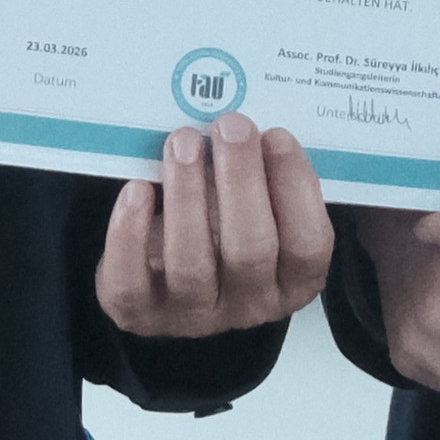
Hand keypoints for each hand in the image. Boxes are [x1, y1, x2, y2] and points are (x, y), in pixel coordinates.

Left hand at [96, 116, 336, 337]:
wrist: (170, 275)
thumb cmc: (225, 226)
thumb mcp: (260, 207)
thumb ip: (265, 177)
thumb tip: (248, 124)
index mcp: (293, 279)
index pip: (308, 244)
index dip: (296, 189)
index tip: (277, 135)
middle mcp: (250, 304)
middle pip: (251, 250)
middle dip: (240, 181)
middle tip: (230, 126)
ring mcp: (194, 315)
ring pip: (190, 264)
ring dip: (187, 195)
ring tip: (184, 142)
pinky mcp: (142, 313)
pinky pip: (131, 283)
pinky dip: (130, 234)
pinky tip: (137, 189)